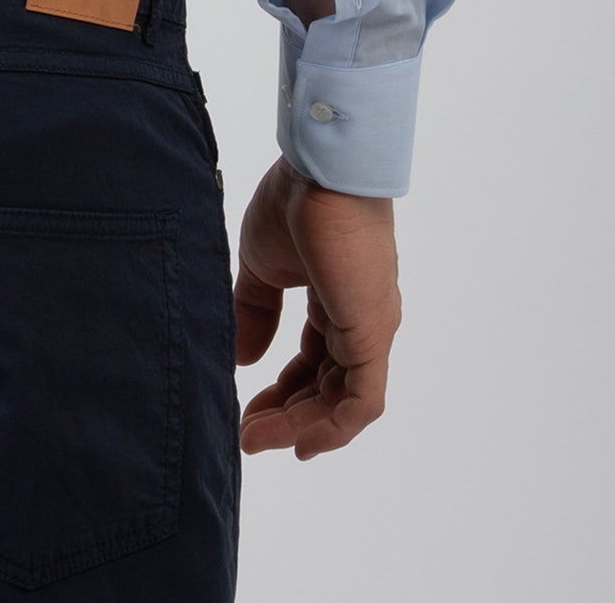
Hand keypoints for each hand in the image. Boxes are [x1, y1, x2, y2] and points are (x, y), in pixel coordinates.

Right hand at [233, 155, 400, 459]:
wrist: (323, 172)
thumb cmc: (295, 203)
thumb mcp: (263, 264)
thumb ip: (255, 311)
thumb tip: (242, 360)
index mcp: (337, 298)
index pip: (315, 359)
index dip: (283, 389)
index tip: (248, 410)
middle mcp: (361, 320)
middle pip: (327, 386)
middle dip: (287, 415)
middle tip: (247, 435)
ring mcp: (371, 329)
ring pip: (341, 401)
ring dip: (300, 426)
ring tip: (257, 438)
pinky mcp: (372, 335)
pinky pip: (361, 401)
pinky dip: (333, 428)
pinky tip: (301, 442)